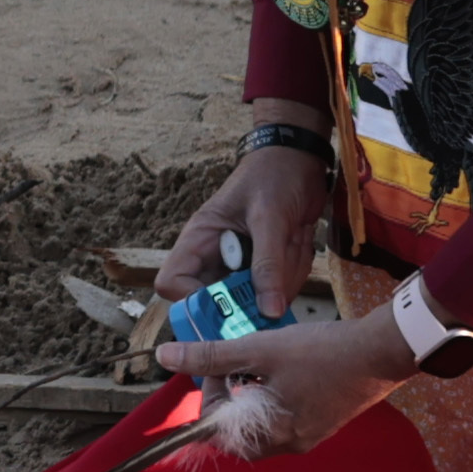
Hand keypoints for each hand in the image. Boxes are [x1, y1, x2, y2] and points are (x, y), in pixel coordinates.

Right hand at [152, 146, 335, 338]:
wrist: (300, 160)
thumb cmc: (275, 176)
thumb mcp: (269, 217)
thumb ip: (268, 264)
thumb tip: (269, 312)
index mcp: (199, 239)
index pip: (172, 282)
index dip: (193, 300)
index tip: (229, 302)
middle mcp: (214, 257)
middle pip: (216, 301)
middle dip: (251, 295)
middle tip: (277, 276)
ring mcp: (240, 265)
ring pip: (253, 300)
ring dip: (281, 278)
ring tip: (292, 240)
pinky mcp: (264, 268)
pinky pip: (276, 290)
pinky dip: (293, 273)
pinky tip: (298, 242)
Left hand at [204, 309, 403, 460]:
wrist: (381, 352)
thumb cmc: (322, 352)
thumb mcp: (260, 349)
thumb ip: (212, 355)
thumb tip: (167, 356)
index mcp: (272, 435)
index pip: (218, 434)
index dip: (209, 398)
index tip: (219, 366)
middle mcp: (290, 444)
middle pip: (239, 435)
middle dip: (227, 402)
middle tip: (232, 368)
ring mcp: (310, 436)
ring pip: (263, 426)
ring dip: (249, 399)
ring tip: (256, 363)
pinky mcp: (324, 423)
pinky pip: (285, 419)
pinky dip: (272, 398)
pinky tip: (281, 368)